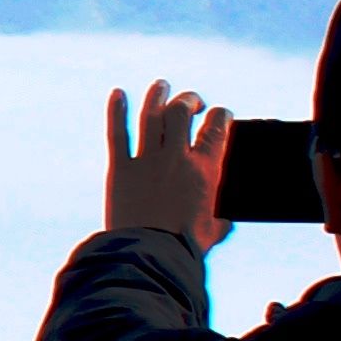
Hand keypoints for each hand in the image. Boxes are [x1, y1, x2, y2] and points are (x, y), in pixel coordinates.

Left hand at [105, 81, 230, 249]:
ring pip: (152, 116)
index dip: (220, 116)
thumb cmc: (183, 248)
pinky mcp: (120, 169)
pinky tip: (117, 94)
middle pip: (182, 113)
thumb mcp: (211, 232)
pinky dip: (116, 111)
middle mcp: (176, 158)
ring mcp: (146, 161)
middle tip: (191, 102)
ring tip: (161, 85)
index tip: (220, 114)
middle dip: (188, 100)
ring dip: (157, 96)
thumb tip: (223, 221)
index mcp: (204, 170)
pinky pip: (117, 134)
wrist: (149, 255)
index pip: (216, 129)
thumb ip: (218, 220)